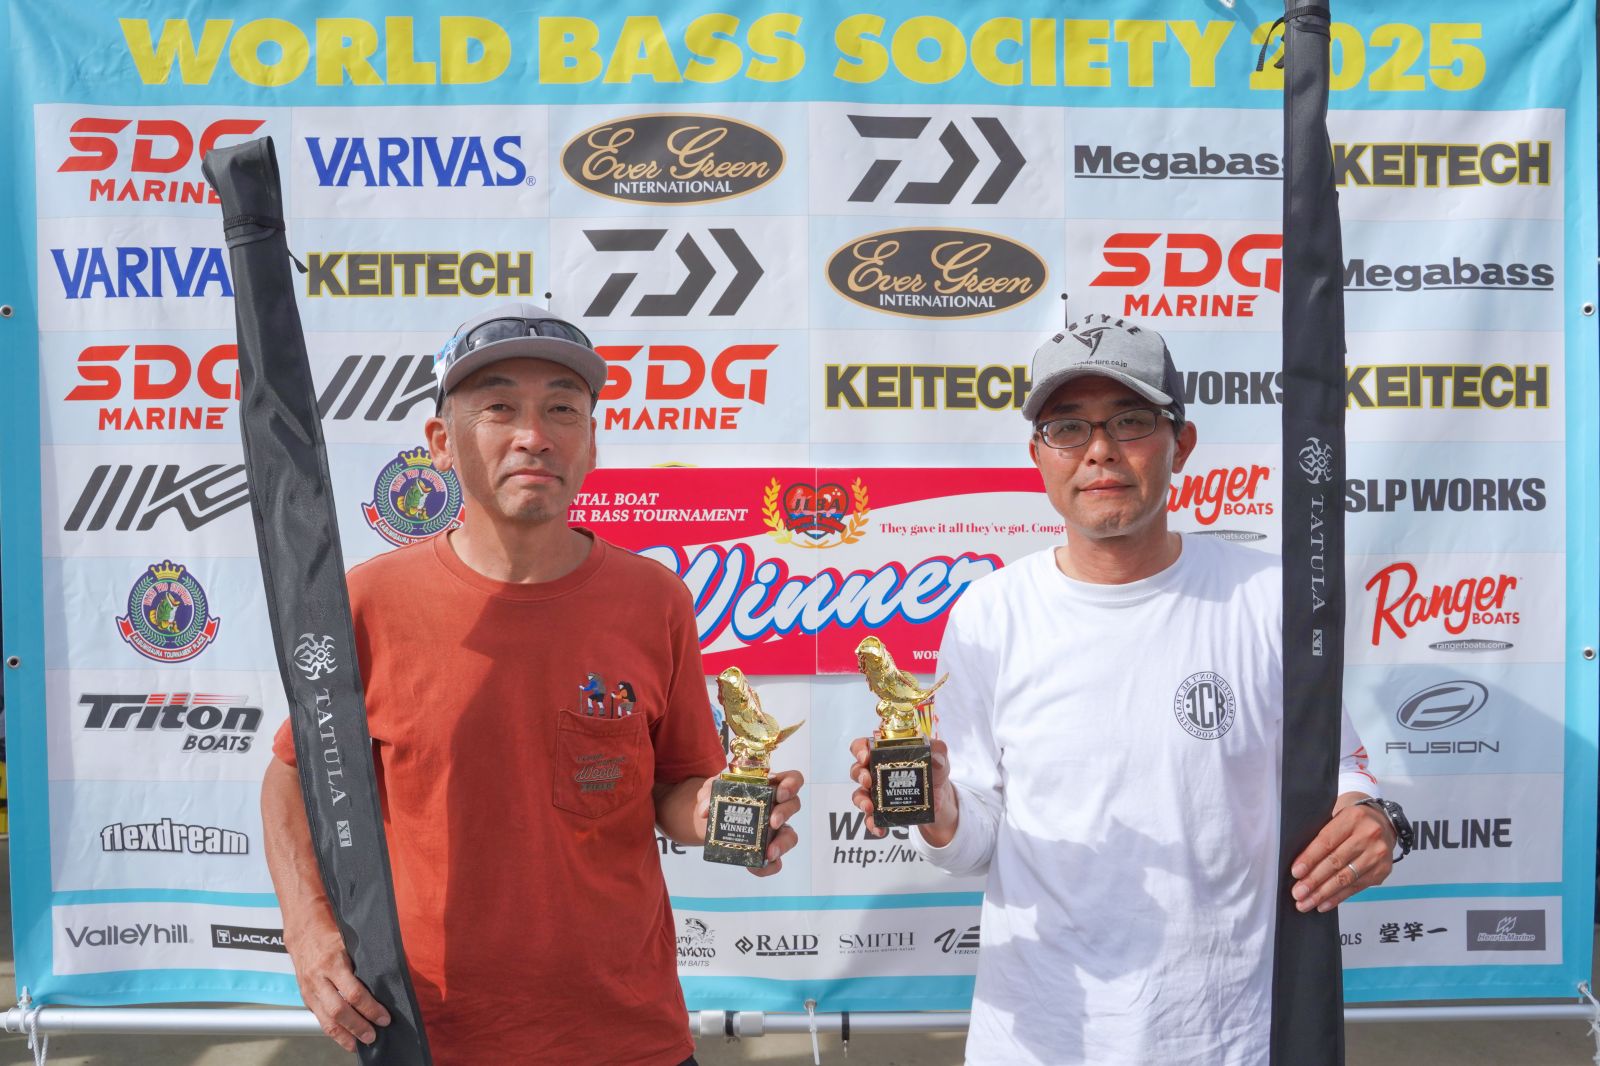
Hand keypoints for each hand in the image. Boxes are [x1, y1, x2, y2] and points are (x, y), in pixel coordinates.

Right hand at [284, 910, 390, 1050]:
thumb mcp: (350, 942)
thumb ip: (363, 961)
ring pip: (325, 1020)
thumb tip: (387, 981)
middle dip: (358, 1026)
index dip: (371, 1008)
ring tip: (359, 1044)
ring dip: (344, 1036)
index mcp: (333, 962)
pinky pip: (319, 1018)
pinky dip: (332, 1030)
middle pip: (339, 1011)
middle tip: (373, 1036)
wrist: (304, 931)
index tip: (384, 1017)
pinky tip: (344, 1037)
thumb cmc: (332, 934)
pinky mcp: (306, 997)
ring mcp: (309, 989)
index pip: (354, 992)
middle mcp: (319, 978)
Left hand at [693, 769, 803, 876]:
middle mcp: (776, 806)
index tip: (780, 792)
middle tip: (772, 822)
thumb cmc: (719, 798)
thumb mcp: (711, 790)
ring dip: (782, 844)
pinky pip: (776, 862)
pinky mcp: (767, 850)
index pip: (792, 779)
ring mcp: (775, 830)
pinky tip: (755, 867)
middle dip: (785, 813)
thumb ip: (707, 794)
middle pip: (794, 805)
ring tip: (769, 852)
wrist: (711, 821)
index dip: (792, 784)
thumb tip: (705, 810)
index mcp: (768, 786)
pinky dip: (768, 867)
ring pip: (790, 836)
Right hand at [847, 736, 952, 841]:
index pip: (863, 746)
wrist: (941, 798)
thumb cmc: (934, 770)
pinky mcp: (881, 811)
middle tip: (868, 780)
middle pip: (857, 770)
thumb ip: (939, 752)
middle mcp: (876, 772)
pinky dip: (873, 824)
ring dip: (861, 801)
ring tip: (869, 807)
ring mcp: (876, 793)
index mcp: (885, 753)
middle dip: (860, 775)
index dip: (860, 750)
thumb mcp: (938, 758)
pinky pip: (870, 818)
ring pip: (859, 795)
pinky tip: (880, 829)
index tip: (866, 756)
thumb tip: (936, 758)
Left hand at [1289, 796, 1396, 912]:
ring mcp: (1376, 855)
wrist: (1384, 824)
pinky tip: (1324, 903)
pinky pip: (1355, 888)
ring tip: (1307, 902)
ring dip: (1323, 893)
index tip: (1296, 873)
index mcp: (1353, 818)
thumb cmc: (1355, 822)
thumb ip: (1322, 835)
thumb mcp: (1337, 817)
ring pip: (1345, 878)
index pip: (1327, 842)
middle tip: (1298, 893)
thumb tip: (1300, 863)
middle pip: (1335, 862)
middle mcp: (1368, 836)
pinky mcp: (1381, 872)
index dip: (1310, 859)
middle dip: (1314, 881)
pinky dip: (1337, 897)